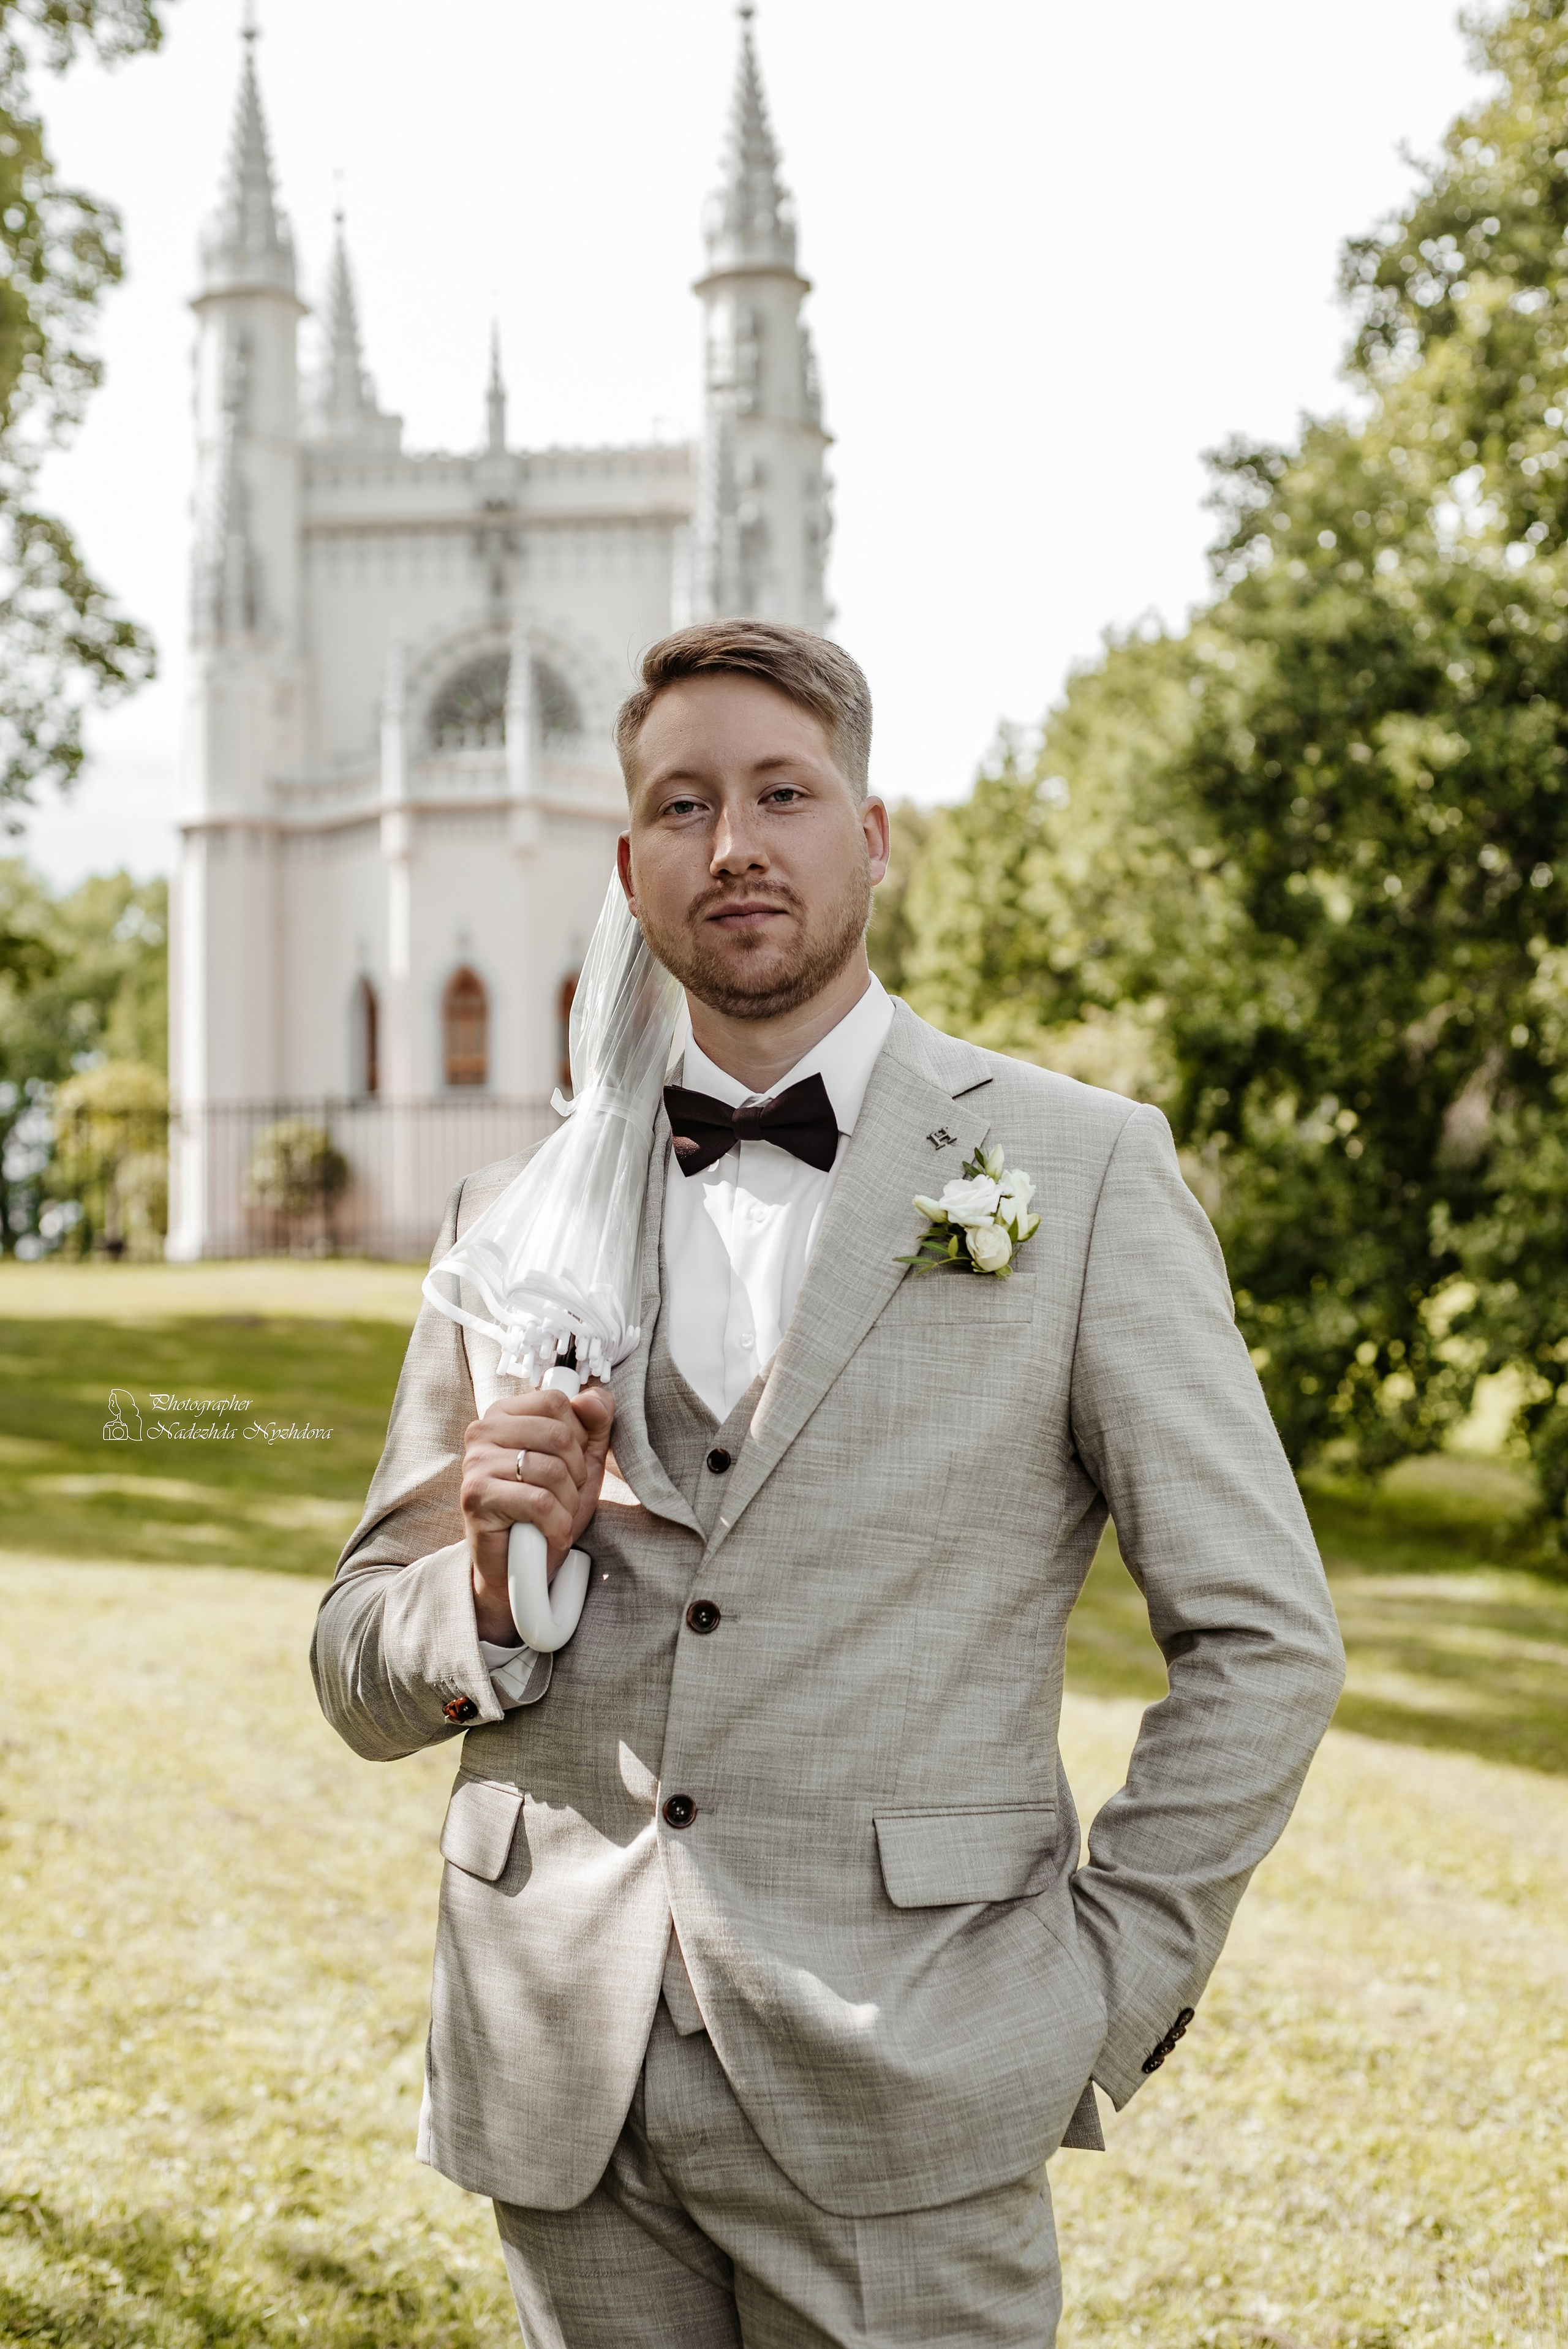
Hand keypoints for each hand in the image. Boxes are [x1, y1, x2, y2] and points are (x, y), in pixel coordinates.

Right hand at [460, 1385, 615, 1644]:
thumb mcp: (581, 1461)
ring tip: (557, 1516)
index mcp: (504, 1413)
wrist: (517, 1567)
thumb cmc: (547, 1509)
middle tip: (565, 1496)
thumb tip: (593, 1398)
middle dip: (576, 1472)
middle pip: (558, 1433)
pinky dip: (557, 1524)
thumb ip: (594, 1423)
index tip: (572, 1463)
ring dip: (568, 1502)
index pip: (557, 1401)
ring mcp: (475, 1463)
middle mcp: (482, 1430)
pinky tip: (550, 1533)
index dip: (579, 1435)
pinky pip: (539, 1502)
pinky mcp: (476, 1497)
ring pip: (552, 1469)